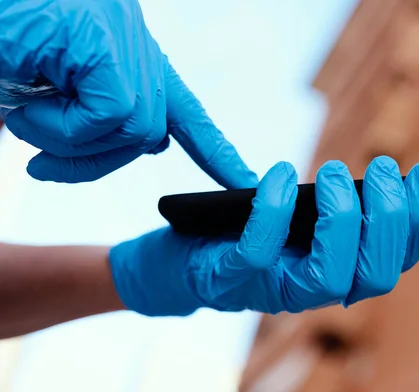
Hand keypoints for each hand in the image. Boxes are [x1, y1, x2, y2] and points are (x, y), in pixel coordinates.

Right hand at [0, 0, 255, 186]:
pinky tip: (27, 109)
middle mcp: (131, 39)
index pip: (185, 109)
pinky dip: (63, 130)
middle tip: (42, 161)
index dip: (214, 150)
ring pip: (132, 126)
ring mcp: (119, 33)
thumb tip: (153, 143)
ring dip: (70, 144)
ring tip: (26, 120)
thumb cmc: (5, 54)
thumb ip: (97, 122)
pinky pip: (109, 113)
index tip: (244, 182)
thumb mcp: (48, 101)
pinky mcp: (102, 37)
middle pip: (150, 129)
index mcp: (125, 54)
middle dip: (94, 159)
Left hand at [109, 157, 418, 315]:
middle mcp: (314, 291)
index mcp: (338, 271)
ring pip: (330, 277)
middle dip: (391, 220)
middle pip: (376, 275)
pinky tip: (278, 175)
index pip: (397, 260)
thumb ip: (338, 207)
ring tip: (336, 171)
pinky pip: (258, 256)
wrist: (177, 261)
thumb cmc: (244, 230)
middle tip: (386, 167)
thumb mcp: (297, 214)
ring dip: (343, 221)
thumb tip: (386, 177)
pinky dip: (272, 214)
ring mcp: (273, 292)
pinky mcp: (230, 284)